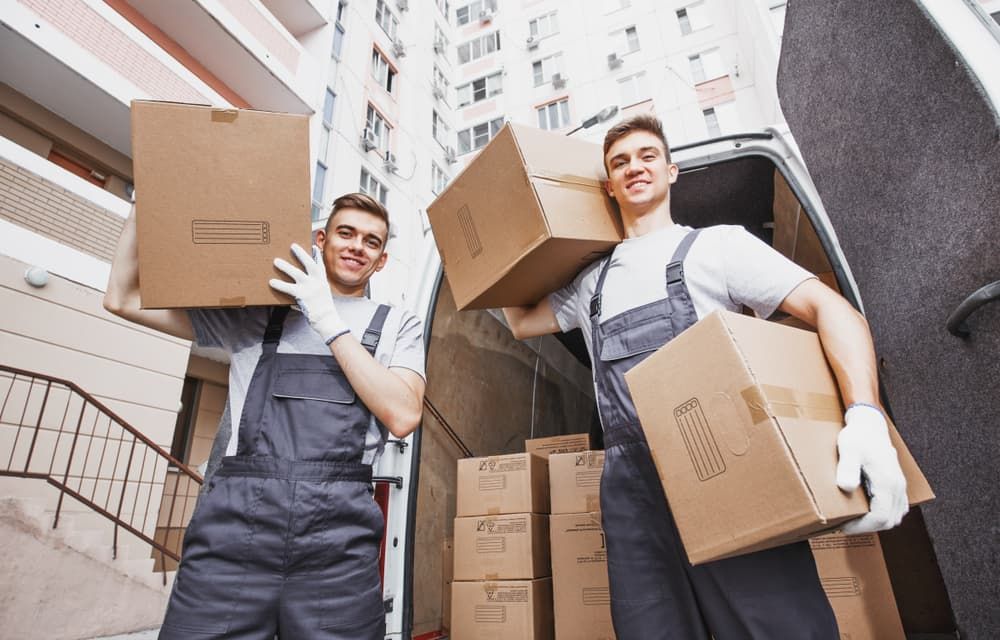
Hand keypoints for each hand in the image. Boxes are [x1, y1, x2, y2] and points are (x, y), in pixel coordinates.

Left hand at [269, 243, 348, 343]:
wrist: (327, 320)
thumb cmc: (324, 312)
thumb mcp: (322, 299)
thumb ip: (311, 295)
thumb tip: (294, 302)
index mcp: (323, 282)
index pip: (320, 266)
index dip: (316, 256)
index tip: (312, 247)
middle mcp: (318, 282)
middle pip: (309, 264)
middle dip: (301, 254)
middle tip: (293, 246)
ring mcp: (310, 288)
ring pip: (297, 273)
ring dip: (286, 266)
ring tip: (276, 261)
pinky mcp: (302, 295)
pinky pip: (288, 288)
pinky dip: (279, 284)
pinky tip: (272, 281)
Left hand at [836, 404, 908, 533]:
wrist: (870, 425)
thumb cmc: (859, 436)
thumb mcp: (848, 449)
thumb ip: (847, 468)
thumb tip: (846, 487)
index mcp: (887, 482)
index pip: (880, 517)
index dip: (861, 527)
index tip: (843, 526)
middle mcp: (898, 487)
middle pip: (889, 521)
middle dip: (867, 527)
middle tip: (845, 526)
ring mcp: (900, 486)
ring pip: (895, 516)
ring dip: (876, 523)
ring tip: (854, 520)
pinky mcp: (897, 484)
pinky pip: (897, 508)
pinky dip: (884, 515)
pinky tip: (867, 512)